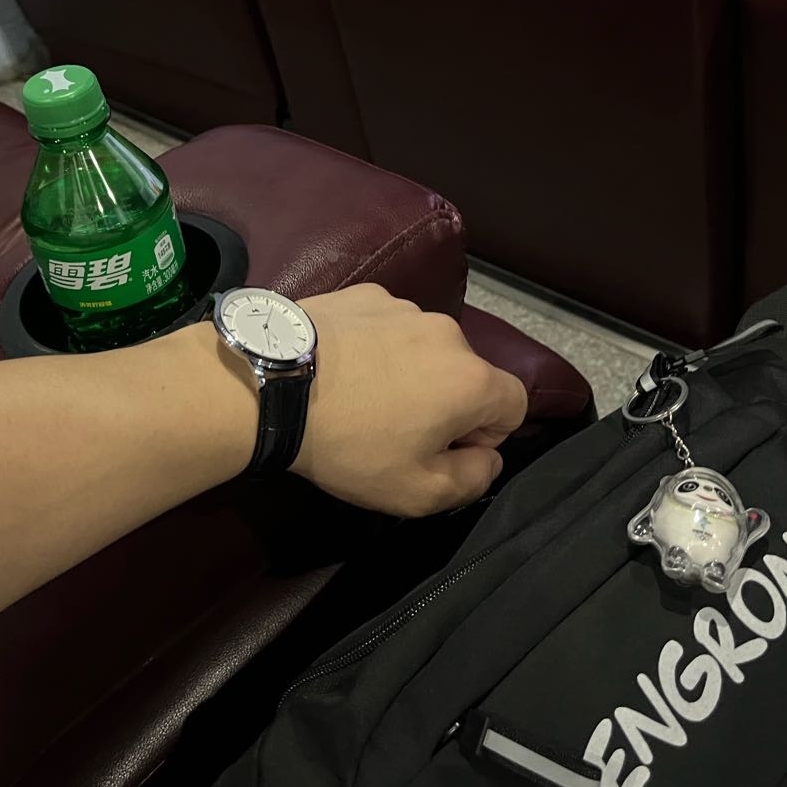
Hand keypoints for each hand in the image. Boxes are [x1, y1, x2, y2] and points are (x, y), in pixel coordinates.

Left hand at [292, 285, 526, 516]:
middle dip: (445, 403)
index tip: (442, 450)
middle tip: (394, 430)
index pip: (515, 404)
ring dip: (409, 372)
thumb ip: (472, 480)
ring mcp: (404, 306)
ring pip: (425, 348)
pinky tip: (338, 368)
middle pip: (467, 373)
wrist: (271, 385)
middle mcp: (447, 332)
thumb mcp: (416, 492)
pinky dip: (374, 346)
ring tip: (359, 397)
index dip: (487, 435)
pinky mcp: (364, 293)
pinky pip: (386, 326)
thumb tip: (488, 458)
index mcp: (471, 379)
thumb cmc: (349, 445)